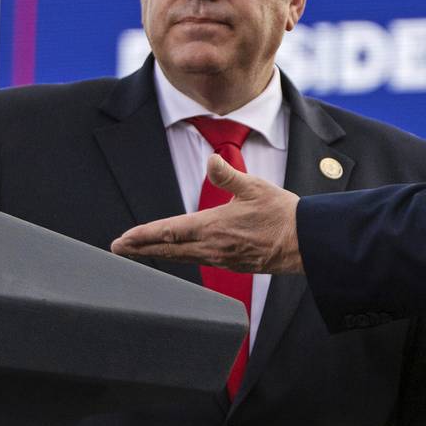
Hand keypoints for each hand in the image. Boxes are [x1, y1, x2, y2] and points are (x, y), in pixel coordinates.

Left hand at [111, 155, 303, 273]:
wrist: (306, 243)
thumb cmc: (283, 213)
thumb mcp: (255, 187)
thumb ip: (228, 175)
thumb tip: (210, 161)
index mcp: (214, 227)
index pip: (169, 232)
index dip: (143, 236)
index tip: (122, 240)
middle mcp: (213, 247)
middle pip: (169, 250)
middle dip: (141, 249)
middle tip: (118, 249)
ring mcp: (223, 259)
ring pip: (182, 258)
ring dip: (158, 254)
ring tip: (140, 251)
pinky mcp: (233, 265)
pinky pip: (199, 261)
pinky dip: (180, 258)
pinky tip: (178, 254)